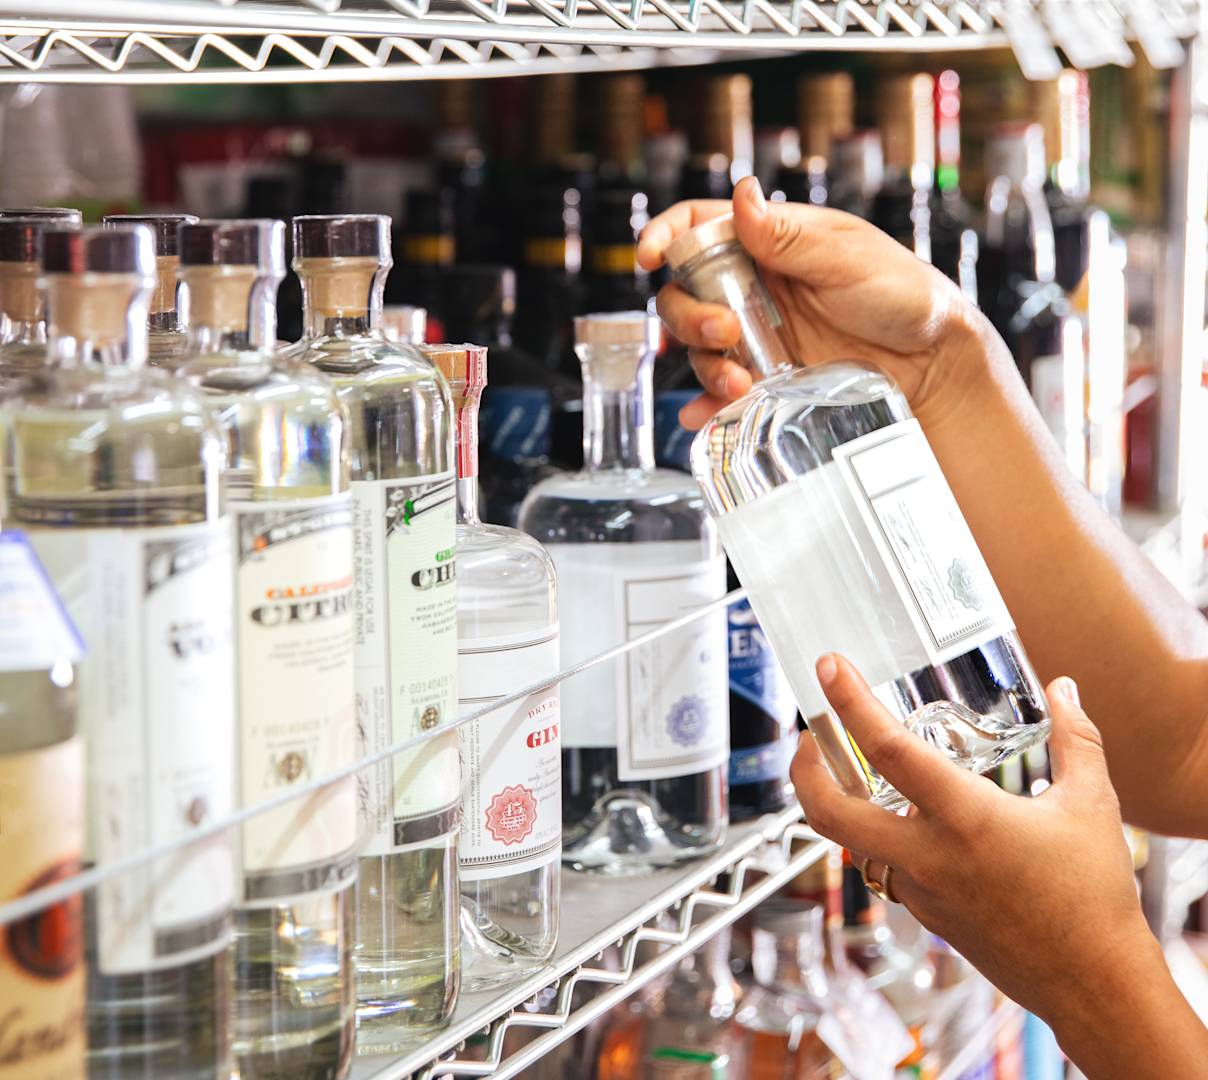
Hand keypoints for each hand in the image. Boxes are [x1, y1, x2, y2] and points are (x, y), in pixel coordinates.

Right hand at [637, 176, 991, 430]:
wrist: (933, 364)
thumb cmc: (904, 295)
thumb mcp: (849, 258)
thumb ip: (789, 237)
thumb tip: (742, 197)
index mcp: (769, 242)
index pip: (699, 225)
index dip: (666, 235)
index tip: (651, 256)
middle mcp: (753, 286)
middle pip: (684, 293)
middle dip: (687, 315)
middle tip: (722, 332)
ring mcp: (756, 333)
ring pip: (698, 345)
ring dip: (703, 364)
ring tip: (737, 384)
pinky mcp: (765, 375)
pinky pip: (720, 389)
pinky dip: (705, 405)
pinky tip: (704, 416)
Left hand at [792, 654, 1152, 1027]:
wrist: (1094, 985)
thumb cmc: (1095, 894)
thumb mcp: (1092, 804)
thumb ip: (1076, 738)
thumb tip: (1063, 688)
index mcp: (966, 818)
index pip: (888, 749)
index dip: (850, 703)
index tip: (829, 667)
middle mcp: (929, 855)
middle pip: (829, 812)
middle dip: (802, 769)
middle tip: (807, 734)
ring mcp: (920, 890)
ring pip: (851, 841)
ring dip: (836, 802)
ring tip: (843, 766)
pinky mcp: (924, 914)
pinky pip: (887, 866)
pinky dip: (881, 834)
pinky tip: (902, 815)